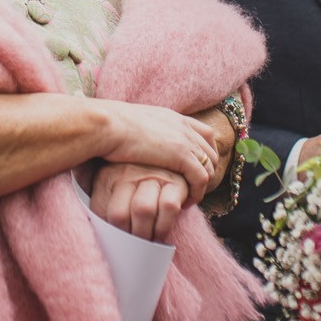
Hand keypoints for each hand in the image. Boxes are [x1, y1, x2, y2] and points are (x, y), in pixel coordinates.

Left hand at [91, 164, 190, 243]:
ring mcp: (152, 175)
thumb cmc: (132, 185)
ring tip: (147, 243)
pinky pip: (169, 207)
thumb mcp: (111, 191)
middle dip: (126, 238)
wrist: (164, 156)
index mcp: (107, 176)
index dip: (109, 234)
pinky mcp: (176, 181)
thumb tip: (105, 241)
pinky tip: (162, 232)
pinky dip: (165, 225)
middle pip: (120, 214)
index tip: (116, 246)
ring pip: (143, 210)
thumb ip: (104, 210)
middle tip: (133, 250)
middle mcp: (127, 173)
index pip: (100, 211)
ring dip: (145, 235)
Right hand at [96, 100, 222, 192]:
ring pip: (210, 167)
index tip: (196, 169)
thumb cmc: (111, 126)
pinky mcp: (182, 156)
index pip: (205, 135)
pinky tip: (184, 202)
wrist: (108, 125)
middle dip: (207, 172)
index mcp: (174, 118)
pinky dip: (196, 193)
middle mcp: (184, 127)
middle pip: (211, 152)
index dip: (205, 153)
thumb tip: (140, 142)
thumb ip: (147, 132)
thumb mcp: (136, 124)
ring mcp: (185, 141)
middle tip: (193, 189)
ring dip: (202, 186)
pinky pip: (201, 179)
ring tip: (189, 198)